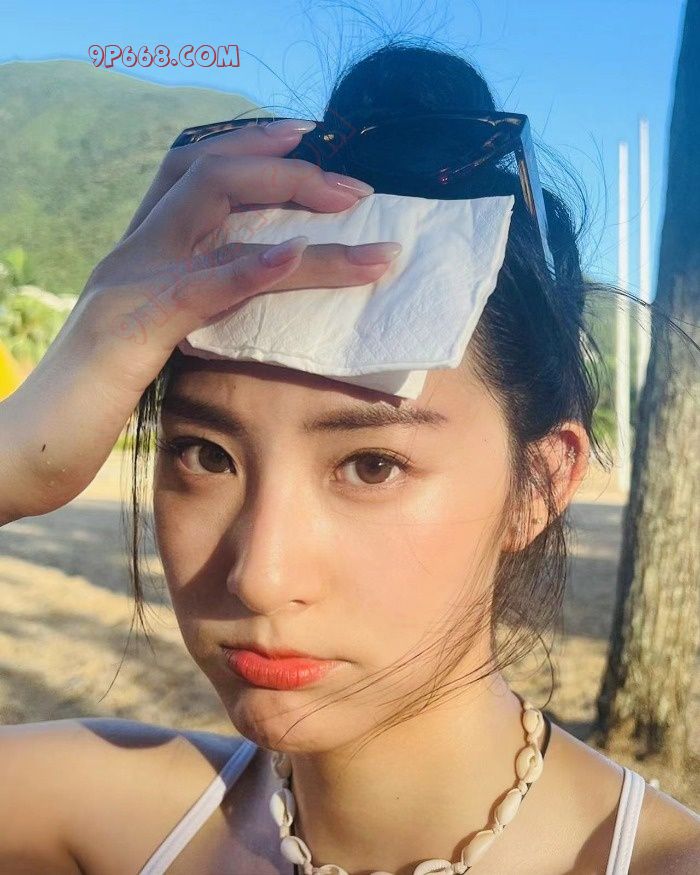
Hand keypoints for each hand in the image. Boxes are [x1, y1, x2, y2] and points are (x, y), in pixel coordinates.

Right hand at [0, 121, 400, 521]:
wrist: (27, 448)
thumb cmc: (91, 403)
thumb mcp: (149, 344)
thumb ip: (192, 311)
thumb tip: (253, 301)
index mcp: (139, 257)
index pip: (192, 173)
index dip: (250, 147)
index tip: (308, 141)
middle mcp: (134, 256)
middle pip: (210, 172)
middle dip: (287, 167)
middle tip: (356, 185)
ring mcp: (131, 286)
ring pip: (217, 213)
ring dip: (294, 202)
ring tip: (354, 204)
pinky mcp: (133, 331)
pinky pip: (199, 286)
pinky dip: (251, 267)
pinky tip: (294, 256)